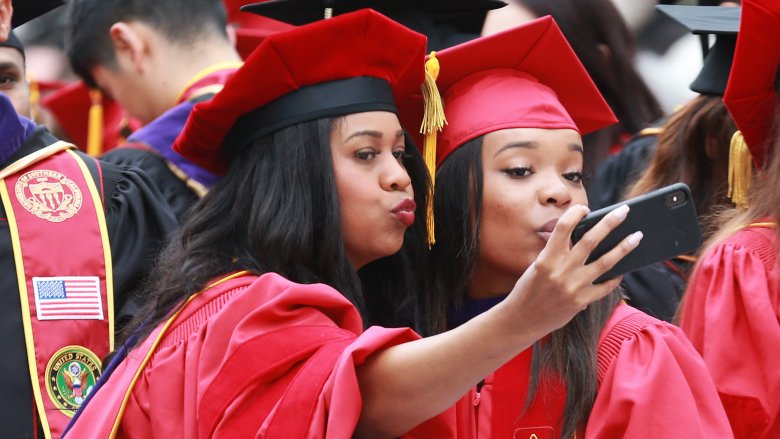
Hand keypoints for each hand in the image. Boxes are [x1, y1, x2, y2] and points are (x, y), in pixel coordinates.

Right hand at [502, 204, 640, 337]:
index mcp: (547, 257)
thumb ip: (556, 252)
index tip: (586, 208)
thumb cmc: (528, 290)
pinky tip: (623, 269)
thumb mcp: (537, 266)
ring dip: (624, 247)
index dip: (576, 213)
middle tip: (624, 210)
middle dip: (610, 222)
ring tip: (636, 236)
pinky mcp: (581, 301)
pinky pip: (605, 287)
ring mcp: (573, 286)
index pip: (564, 226)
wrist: (522, 319)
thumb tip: (581, 238)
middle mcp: (561, 270)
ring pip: (605, 262)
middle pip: (591, 240)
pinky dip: (615, 277)